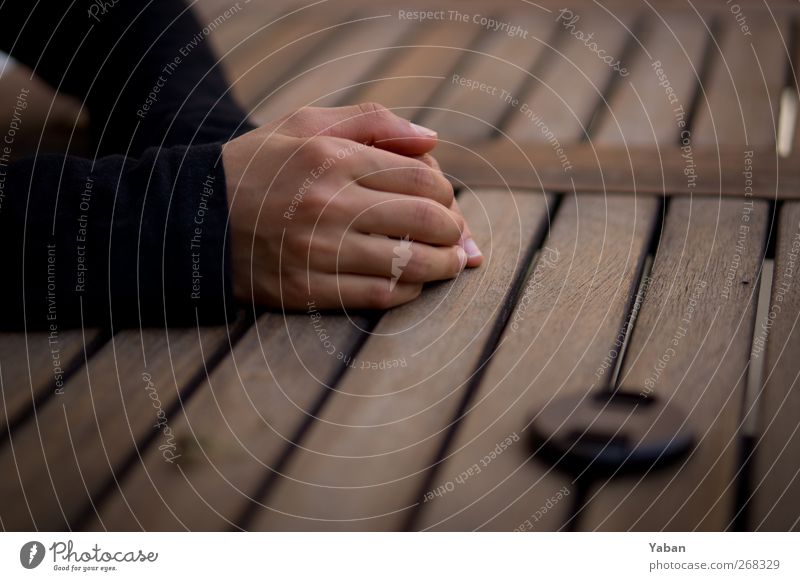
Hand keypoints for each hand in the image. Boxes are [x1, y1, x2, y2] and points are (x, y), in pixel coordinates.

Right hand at [222, 103, 482, 309]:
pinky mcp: (308, 290)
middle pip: (425, 220)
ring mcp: (318, 251)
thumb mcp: (306, 123)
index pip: (422, 177)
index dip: (447, 193)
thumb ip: (372, 121)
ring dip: (443, 267)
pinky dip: (409, 291)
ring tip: (451, 264)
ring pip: (409, 264)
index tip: (448, 202)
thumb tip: (432, 139)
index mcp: (334, 159)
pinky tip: (412, 282)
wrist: (195, 218)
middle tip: (459, 237)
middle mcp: (329, 205)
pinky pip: (379, 296)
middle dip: (455, 231)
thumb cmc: (260, 166)